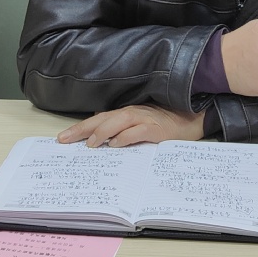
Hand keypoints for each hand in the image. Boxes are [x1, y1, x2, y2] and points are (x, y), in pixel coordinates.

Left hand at [57, 105, 205, 147]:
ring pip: (119, 122)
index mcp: (129, 112)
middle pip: (104, 119)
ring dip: (103, 132)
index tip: (63, 138)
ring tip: (90, 144)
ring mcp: (146, 119)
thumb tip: (100, 124)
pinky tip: (116, 144)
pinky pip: (139, 131)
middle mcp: (134, 113)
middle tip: (65, 140)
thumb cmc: (168, 121)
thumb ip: (123, 124)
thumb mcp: (143, 121)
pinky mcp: (158, 129)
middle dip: (83, 129)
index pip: (99, 119)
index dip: (81, 127)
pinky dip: (127, 137)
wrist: (194, 117)